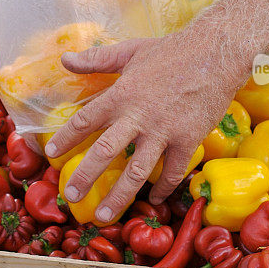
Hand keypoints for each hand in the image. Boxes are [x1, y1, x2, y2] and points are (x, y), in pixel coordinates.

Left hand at [45, 25, 250, 222]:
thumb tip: (65, 60)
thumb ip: (96, 59)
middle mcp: (138, 117)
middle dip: (85, 177)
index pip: (84, 121)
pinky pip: (172, 172)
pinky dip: (162, 188)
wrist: (217, 53)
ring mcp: (164, 131)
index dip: (65, 139)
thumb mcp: (129, 51)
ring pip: (137, 171)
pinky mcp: (188, 140)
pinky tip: (154, 199)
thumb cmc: (171, 51)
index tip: (51, 155)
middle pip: (105, 152)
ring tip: (104, 216)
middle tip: (72, 197)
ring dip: (119, 196)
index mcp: (121, 95)